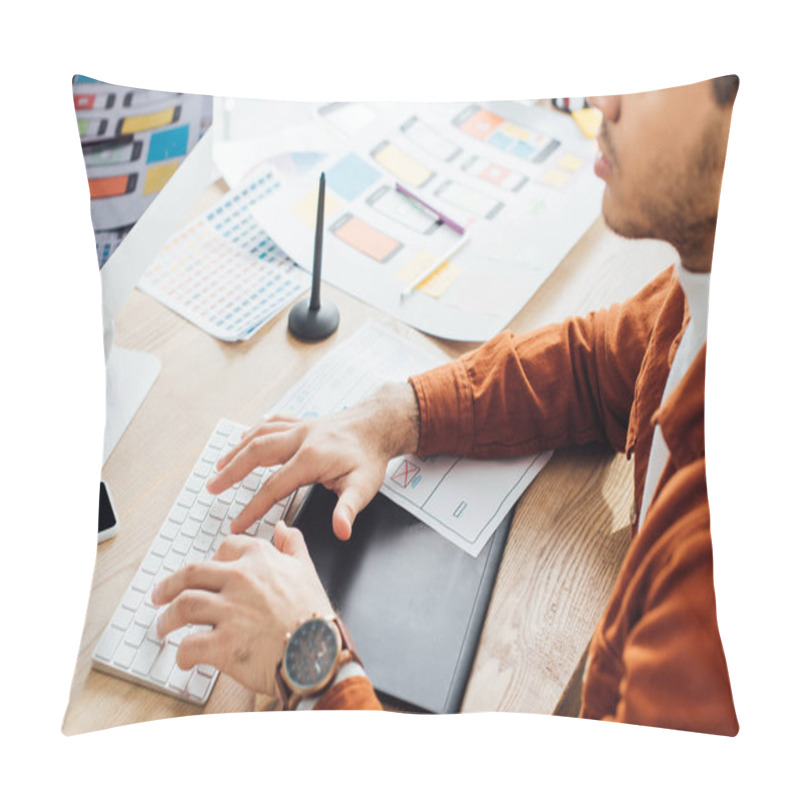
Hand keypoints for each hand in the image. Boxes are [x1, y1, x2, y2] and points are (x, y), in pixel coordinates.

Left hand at [152, 521, 333, 695]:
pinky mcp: (224, 644)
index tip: (203, 573)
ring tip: (163, 627)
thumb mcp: (307, 570)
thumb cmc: (315, 616)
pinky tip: (185, 658)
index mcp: (259, 559)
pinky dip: (182, 654)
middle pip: (190, 574)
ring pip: (183, 606)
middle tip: (159, 596)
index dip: (211, 560)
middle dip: (168, 586)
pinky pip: (190, 646)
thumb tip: (283, 528)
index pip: (224, 548)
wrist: (320, 654)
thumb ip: (293, 545)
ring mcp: (230, 611)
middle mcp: (240, 579)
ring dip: (167, 618)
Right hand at [207, 382, 419, 539]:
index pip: (273, 487)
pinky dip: (254, 431)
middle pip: (256, 453)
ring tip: (219, 466)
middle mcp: (300, 438)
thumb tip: (340, 531)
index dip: (252, 508)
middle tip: (212, 488)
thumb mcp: (365, 487)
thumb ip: (348, 510)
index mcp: (311, 458)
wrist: (378, 424)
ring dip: (237, 450)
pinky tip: (243, 438)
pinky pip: (271, 423)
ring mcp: (299, 427)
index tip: (236, 524)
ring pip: (259, 435)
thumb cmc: (371, 457)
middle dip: (232, 471)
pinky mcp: (301, 422)